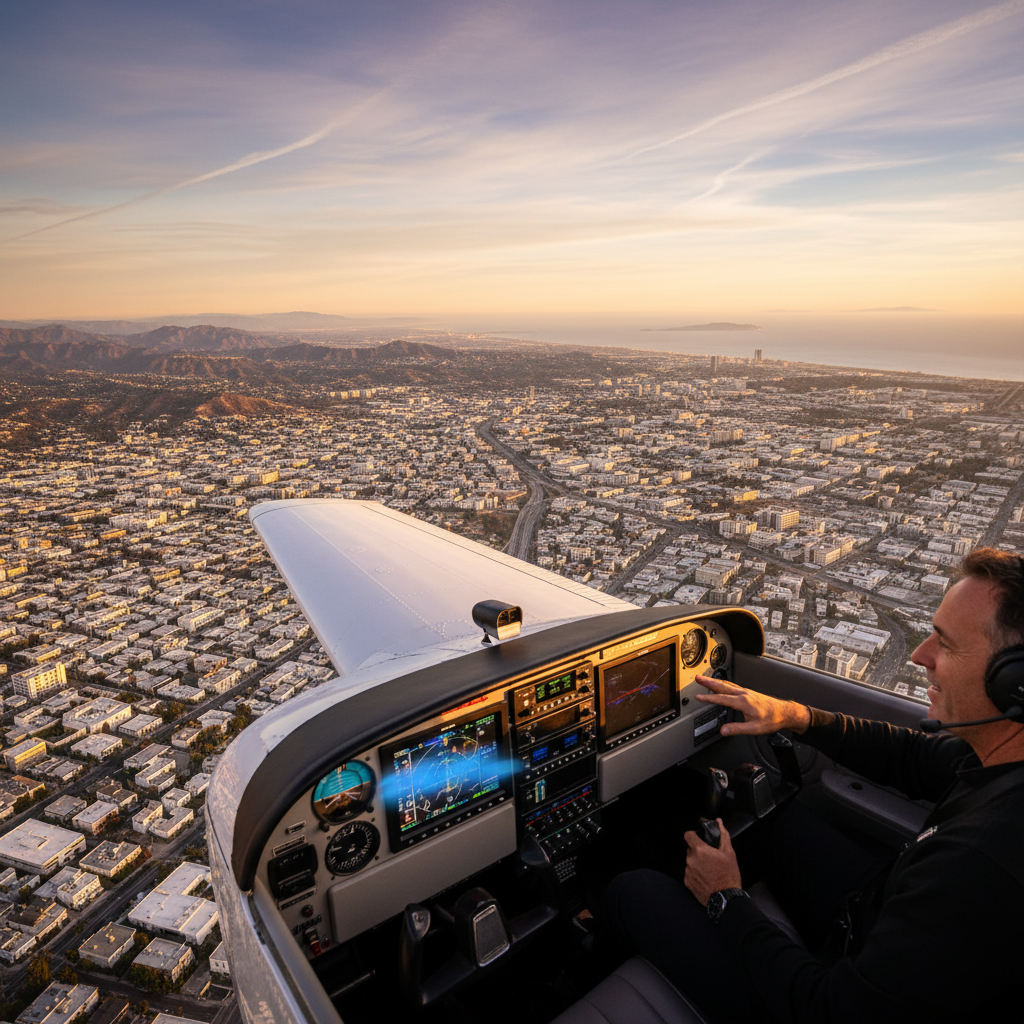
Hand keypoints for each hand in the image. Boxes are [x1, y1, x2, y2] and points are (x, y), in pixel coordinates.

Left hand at [683, 818, 741, 905]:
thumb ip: (723, 834)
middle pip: (691, 850)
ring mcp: (688, 872)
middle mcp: (690, 859)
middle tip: (710, 858)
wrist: (726, 898)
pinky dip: (695, 875)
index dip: (693, 835)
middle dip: (698, 852)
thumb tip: (719, 821)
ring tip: (709, 870)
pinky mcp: (687, 882)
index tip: (699, 839)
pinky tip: (706, 879)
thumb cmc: (728, 875)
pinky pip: (689, 874)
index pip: (688, 835)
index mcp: (700, 850)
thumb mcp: (729, 853)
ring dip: (697, 864)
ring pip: (690, 862)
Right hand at [694, 675, 809, 736]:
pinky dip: (724, 684)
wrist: (785, 713)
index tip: (699, 697)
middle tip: (698, 678)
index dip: (709, 698)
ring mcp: (746, 692)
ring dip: (715, 681)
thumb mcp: (754, 728)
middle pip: (722, 686)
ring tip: (705, 679)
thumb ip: (737, 729)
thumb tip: (723, 731)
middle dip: (708, 682)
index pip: (722, 699)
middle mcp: (744, 694)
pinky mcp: (749, 693)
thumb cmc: (772, 720)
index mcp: (743, 702)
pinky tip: (722, 685)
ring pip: (727, 684)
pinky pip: (733, 686)